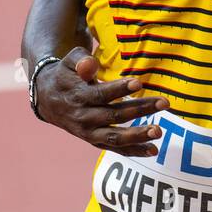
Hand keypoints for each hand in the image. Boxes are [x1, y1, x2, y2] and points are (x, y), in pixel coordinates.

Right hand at [34, 48, 169, 156]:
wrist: (48, 100)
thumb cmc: (65, 76)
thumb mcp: (68, 63)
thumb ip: (80, 60)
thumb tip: (90, 64)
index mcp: (77, 96)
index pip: (101, 94)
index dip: (119, 89)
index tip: (138, 83)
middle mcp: (83, 118)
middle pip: (114, 115)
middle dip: (140, 109)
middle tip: (164, 103)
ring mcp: (89, 133)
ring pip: (115, 137)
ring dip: (138, 135)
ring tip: (159, 130)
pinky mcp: (95, 141)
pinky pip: (116, 149)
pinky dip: (134, 151)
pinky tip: (153, 150)